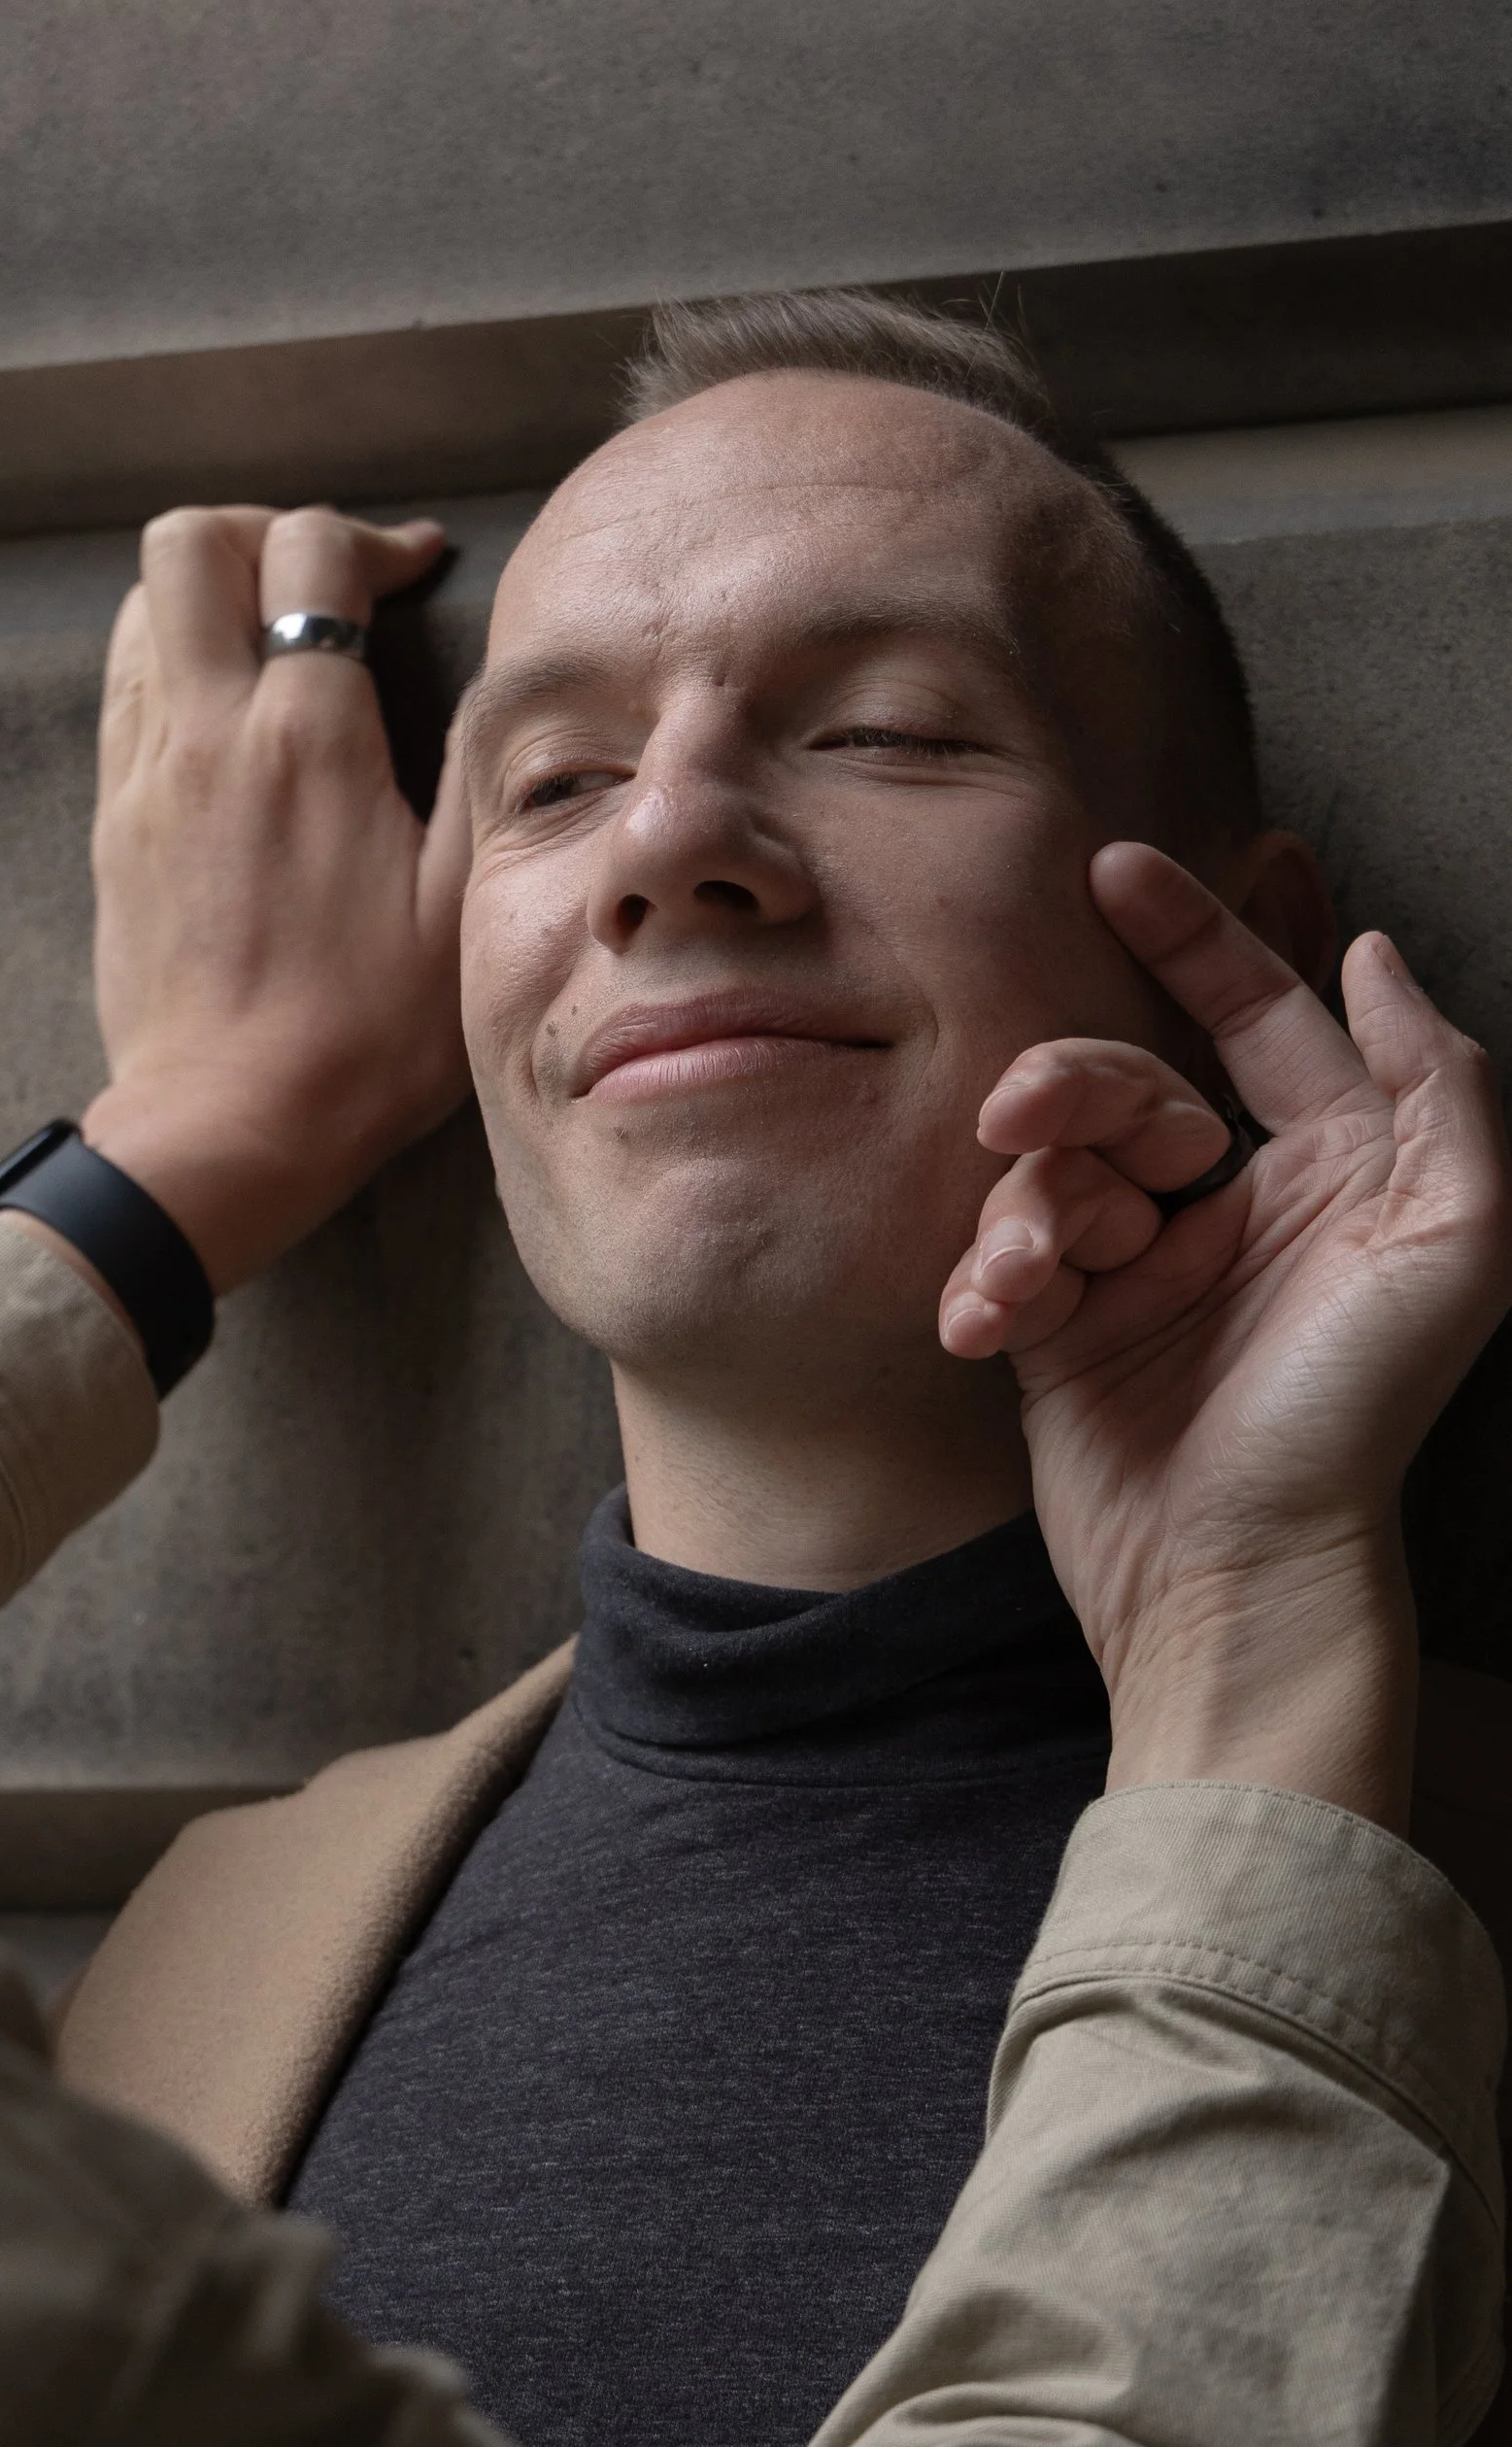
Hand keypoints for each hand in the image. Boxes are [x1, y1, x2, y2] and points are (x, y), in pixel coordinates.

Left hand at [79, 503, 473, 1290]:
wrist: (226, 1131)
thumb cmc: (360, 1042)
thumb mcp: (463, 910)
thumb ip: (481, 772)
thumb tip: (502, 678)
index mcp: (306, 742)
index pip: (311, 557)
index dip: (371, 540)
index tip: (414, 573)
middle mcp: (208, 735)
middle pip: (188, 545)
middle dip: (263, 534)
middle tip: (324, 585)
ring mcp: (145, 777)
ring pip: (140, 609)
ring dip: (210, 598)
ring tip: (278, 644)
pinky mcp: (114, 825)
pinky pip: (124, 692)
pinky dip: (172, 666)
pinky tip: (232, 724)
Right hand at [940, 845, 1511, 1820]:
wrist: (1238, 1579)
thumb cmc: (1352, 1423)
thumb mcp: (1455, 1248)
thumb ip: (1437, 1088)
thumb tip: (1373, 956)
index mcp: (1334, 1170)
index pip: (1259, 1019)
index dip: (1195, 935)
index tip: (1116, 867)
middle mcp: (1234, 1207)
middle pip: (1129, 1084)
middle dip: (1074, 1084)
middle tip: (1024, 1114)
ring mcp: (1138, 1268)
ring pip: (1050, 1167)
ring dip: (1030, 1204)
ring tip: (1039, 1272)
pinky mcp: (1059, 1334)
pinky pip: (1000, 1257)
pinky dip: (990, 1278)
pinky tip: (996, 1323)